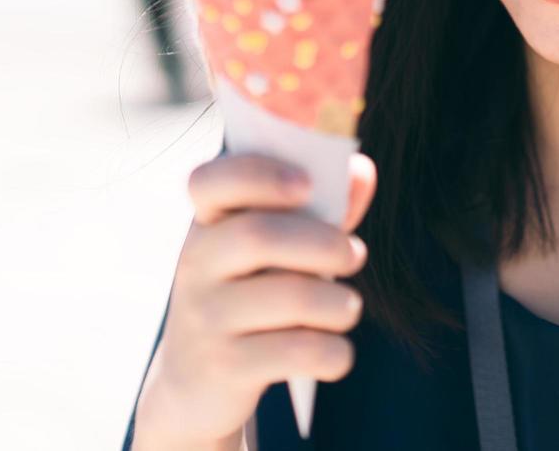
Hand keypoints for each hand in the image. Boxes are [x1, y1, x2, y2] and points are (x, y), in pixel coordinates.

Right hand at [132, 151, 377, 446]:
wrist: (196, 387)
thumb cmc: (250, 300)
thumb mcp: (274, 253)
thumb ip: (318, 209)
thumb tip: (362, 170)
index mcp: (207, 224)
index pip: (210, 182)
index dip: (259, 174)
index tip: (307, 185)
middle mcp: (196, 265)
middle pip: (259, 236)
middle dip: (324, 243)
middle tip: (354, 255)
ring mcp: (205, 318)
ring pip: (291, 297)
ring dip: (339, 303)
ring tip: (347, 308)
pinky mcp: (224, 368)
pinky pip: (298, 351)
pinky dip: (335, 352)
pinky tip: (337, 353)